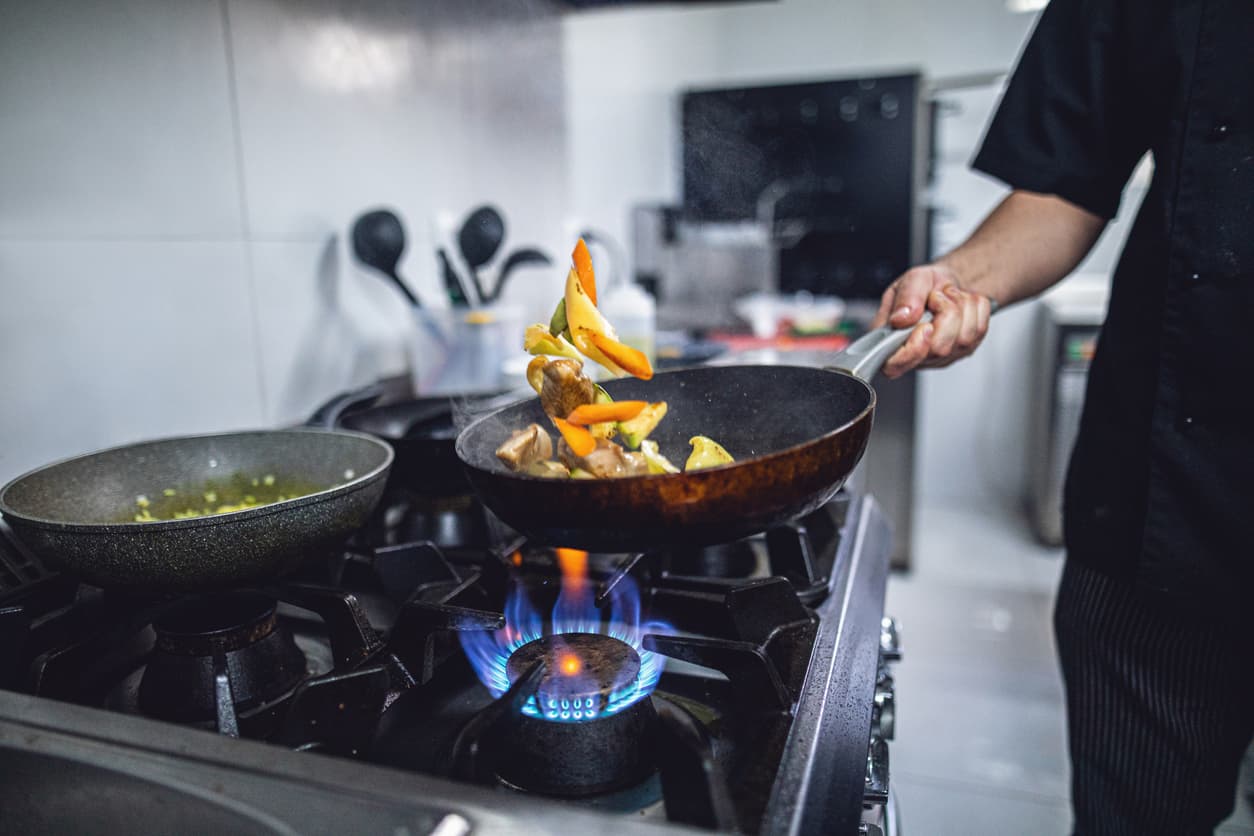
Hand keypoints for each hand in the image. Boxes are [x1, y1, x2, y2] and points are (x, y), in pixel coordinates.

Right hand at [869, 264, 992, 377]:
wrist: (947, 285)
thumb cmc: (926, 285)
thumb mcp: (912, 279)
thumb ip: (906, 297)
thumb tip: (901, 318)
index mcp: (891, 340)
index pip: (895, 365)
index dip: (913, 350)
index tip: (926, 327)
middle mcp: (916, 354)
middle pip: (938, 349)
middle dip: (946, 313)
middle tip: (938, 296)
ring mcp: (942, 356)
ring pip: (963, 340)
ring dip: (962, 307)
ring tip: (950, 296)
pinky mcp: (964, 351)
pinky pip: (980, 331)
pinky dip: (976, 308)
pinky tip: (963, 303)